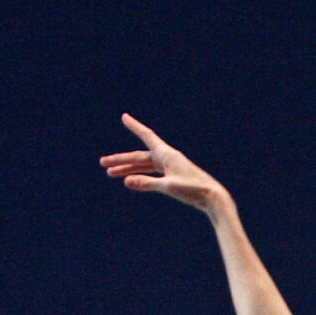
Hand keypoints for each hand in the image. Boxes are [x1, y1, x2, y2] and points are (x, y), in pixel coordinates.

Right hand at [100, 115, 228, 214]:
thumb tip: (127, 182)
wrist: (212, 198)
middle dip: (120, 159)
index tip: (124, 117)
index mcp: (167, 155)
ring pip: (143, 165)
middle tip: (102, 163)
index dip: (135, 126)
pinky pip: (151, 172)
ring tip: (110, 173)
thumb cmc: (193, 190)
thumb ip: (147, 183)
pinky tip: (130, 180)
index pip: (147, 136)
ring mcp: (169, 167)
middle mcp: (167, 158)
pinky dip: (140, 175)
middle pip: (139, 156)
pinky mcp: (172, 176)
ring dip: (128, 168)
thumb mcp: (168, 187)